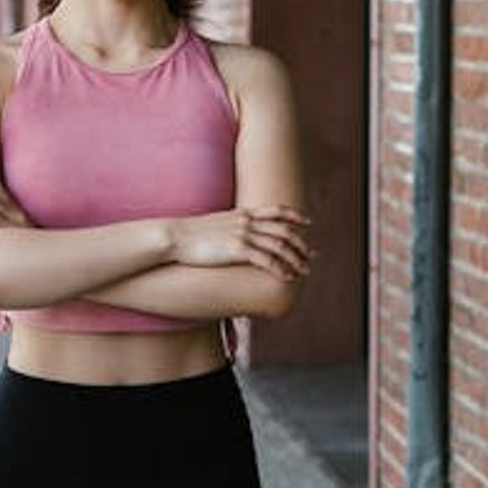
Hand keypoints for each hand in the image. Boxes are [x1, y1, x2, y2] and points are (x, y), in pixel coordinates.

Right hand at [168, 205, 313, 279]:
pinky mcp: (237, 250)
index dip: (295, 215)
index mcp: (242, 213)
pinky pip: (266, 261)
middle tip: (311, 255)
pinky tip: (287, 277)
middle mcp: (246, 221)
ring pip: (279, 247)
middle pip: (283, 230)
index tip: (307, 222)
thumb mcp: (216, 223)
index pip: (276, 210)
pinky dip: (280, 269)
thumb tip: (237, 234)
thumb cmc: (191, 234)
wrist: (175, 237)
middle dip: (301, 244)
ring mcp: (243, 234)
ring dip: (295, 260)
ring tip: (304, 271)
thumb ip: (231, 225)